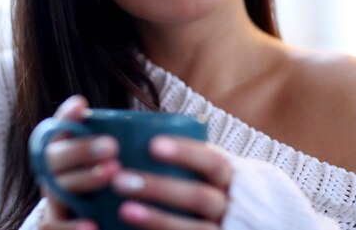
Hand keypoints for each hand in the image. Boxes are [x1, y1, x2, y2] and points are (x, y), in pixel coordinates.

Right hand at [38, 95, 120, 229]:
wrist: (99, 226)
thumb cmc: (113, 193)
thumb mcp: (115, 167)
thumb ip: (124, 149)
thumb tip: (157, 125)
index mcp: (65, 155)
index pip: (58, 130)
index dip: (65, 117)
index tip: (82, 105)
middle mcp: (53, 176)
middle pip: (55, 157)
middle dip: (82, 148)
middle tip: (112, 145)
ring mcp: (53, 202)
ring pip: (55, 188)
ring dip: (83, 178)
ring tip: (113, 172)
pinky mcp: (54, 226)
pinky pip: (50, 227)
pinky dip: (69, 228)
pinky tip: (93, 226)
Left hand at [111, 136, 232, 229]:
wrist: (235, 223)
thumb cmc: (208, 188)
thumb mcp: (207, 172)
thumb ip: (184, 159)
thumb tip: (130, 134)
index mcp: (230, 179)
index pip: (213, 162)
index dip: (186, 153)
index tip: (152, 145)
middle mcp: (230, 207)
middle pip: (199, 198)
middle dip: (159, 188)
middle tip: (120, 180)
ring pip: (196, 229)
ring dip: (157, 218)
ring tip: (124, 210)